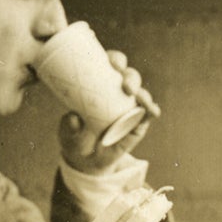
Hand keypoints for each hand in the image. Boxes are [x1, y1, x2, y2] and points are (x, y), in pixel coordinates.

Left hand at [59, 50, 160, 170]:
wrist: (85, 161)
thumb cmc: (74, 137)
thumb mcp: (67, 131)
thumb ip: (70, 125)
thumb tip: (73, 117)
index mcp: (99, 84)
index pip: (110, 65)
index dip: (115, 60)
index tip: (114, 63)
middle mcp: (116, 92)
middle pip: (128, 76)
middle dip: (130, 77)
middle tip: (126, 86)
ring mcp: (129, 107)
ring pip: (140, 93)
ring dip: (142, 93)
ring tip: (140, 98)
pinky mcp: (137, 123)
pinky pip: (147, 114)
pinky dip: (151, 110)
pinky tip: (153, 110)